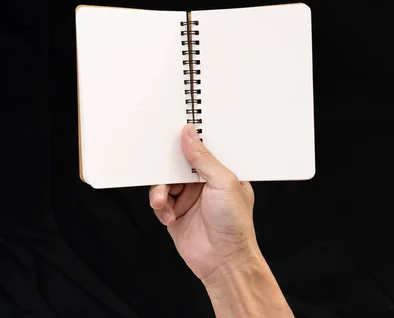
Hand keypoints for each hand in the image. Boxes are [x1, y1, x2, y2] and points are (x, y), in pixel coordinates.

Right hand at [149, 123, 257, 280]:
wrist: (224, 261)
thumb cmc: (234, 224)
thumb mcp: (223, 182)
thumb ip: (203, 158)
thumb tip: (189, 134)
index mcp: (220, 172)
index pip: (201, 149)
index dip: (188, 140)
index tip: (173, 131)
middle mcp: (203, 183)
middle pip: (177, 165)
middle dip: (166, 167)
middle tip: (159, 167)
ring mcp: (189, 199)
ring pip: (164, 182)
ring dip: (160, 191)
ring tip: (161, 202)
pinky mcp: (175, 214)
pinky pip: (159, 201)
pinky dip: (160, 207)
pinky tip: (169, 216)